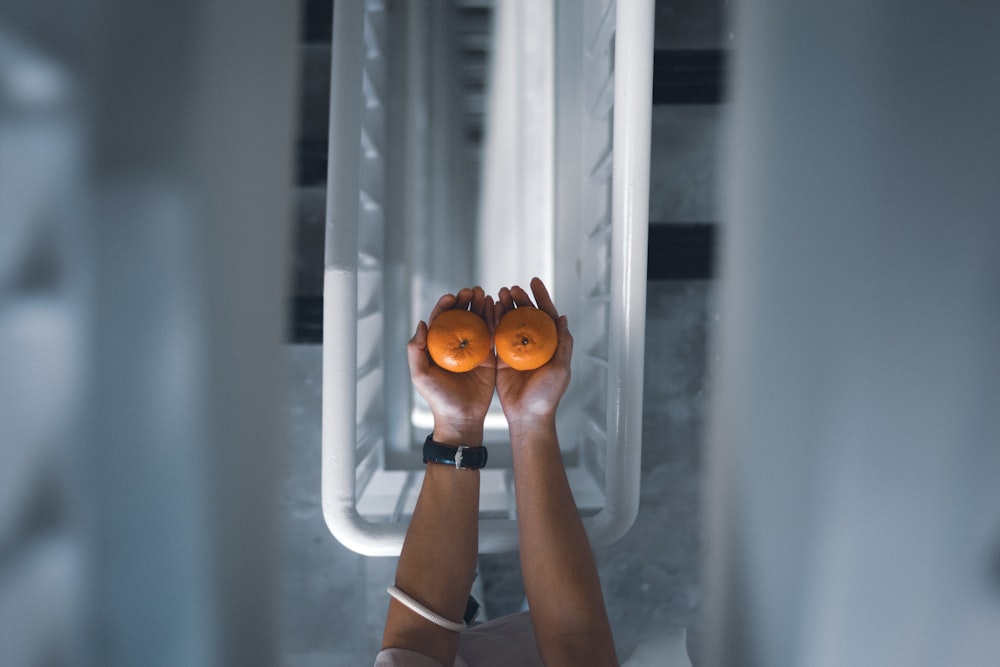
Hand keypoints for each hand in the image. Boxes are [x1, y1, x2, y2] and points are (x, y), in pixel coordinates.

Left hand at [407, 286, 495, 443]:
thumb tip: (422, 323)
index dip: (446, 305)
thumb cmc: (438, 397)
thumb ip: (416, 350)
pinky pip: (492, 333)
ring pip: (477, 321)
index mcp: (438, 346)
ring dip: (480, 305)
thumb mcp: (420, 374)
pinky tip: (496, 307)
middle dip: (465, 300)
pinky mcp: (489, 356)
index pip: (442, 319)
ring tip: (483, 294)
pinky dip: (494, 319)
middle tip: (471, 291)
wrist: (462, 417)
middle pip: (461, 315)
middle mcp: (456, 344)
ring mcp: (473, 349)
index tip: (451, 297)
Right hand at [493, 278, 572, 428]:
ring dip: (505, 306)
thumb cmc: (547, 395)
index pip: (546, 314)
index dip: (541, 297)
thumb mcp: (560, 369)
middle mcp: (534, 344)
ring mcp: (517, 350)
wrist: (527, 416)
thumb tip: (562, 317)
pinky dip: (493, 321)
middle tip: (511, 288)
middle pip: (526, 314)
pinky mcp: (501, 358)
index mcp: (550, 344)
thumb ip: (563, 343)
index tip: (534, 281)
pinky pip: (496, 335)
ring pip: (510, 321)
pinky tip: (489, 309)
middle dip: (520, 299)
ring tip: (499, 293)